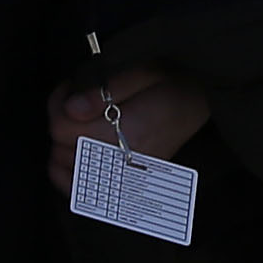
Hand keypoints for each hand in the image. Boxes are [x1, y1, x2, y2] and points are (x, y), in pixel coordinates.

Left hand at [45, 65, 211, 188]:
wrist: (205, 99)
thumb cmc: (175, 81)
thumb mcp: (144, 71)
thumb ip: (105, 90)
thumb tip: (71, 108)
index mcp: (130, 132)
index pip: (66, 129)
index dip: (58, 104)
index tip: (69, 87)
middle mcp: (127, 160)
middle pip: (63, 149)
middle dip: (60, 122)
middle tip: (73, 99)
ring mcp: (127, 175)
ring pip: (68, 173)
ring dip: (62, 146)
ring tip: (77, 123)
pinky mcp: (128, 179)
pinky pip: (85, 191)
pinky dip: (70, 175)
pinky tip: (76, 152)